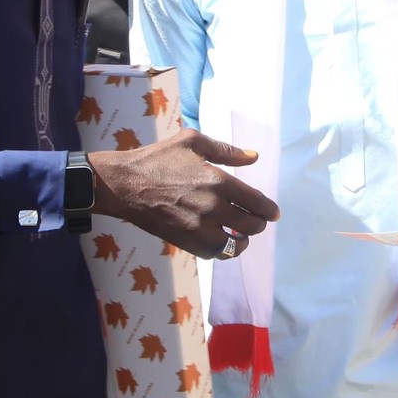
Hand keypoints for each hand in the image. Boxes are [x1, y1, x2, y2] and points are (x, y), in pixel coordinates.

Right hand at [89, 129, 279, 259]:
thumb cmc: (158, 159)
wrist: (124, 185)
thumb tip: (253, 157)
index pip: (256, 203)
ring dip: (243, 241)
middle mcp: (213, 208)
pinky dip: (223, 251)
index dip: (269, 210)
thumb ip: (227, 151)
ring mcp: (198, 228)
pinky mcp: (185, 242)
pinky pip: (214, 254)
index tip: (273, 213)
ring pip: (235, 245)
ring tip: (242, 235)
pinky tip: (223, 242)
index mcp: (218, 181)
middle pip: (251, 226)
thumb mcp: (193, 142)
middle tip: (258, 222)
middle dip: (259, 224)